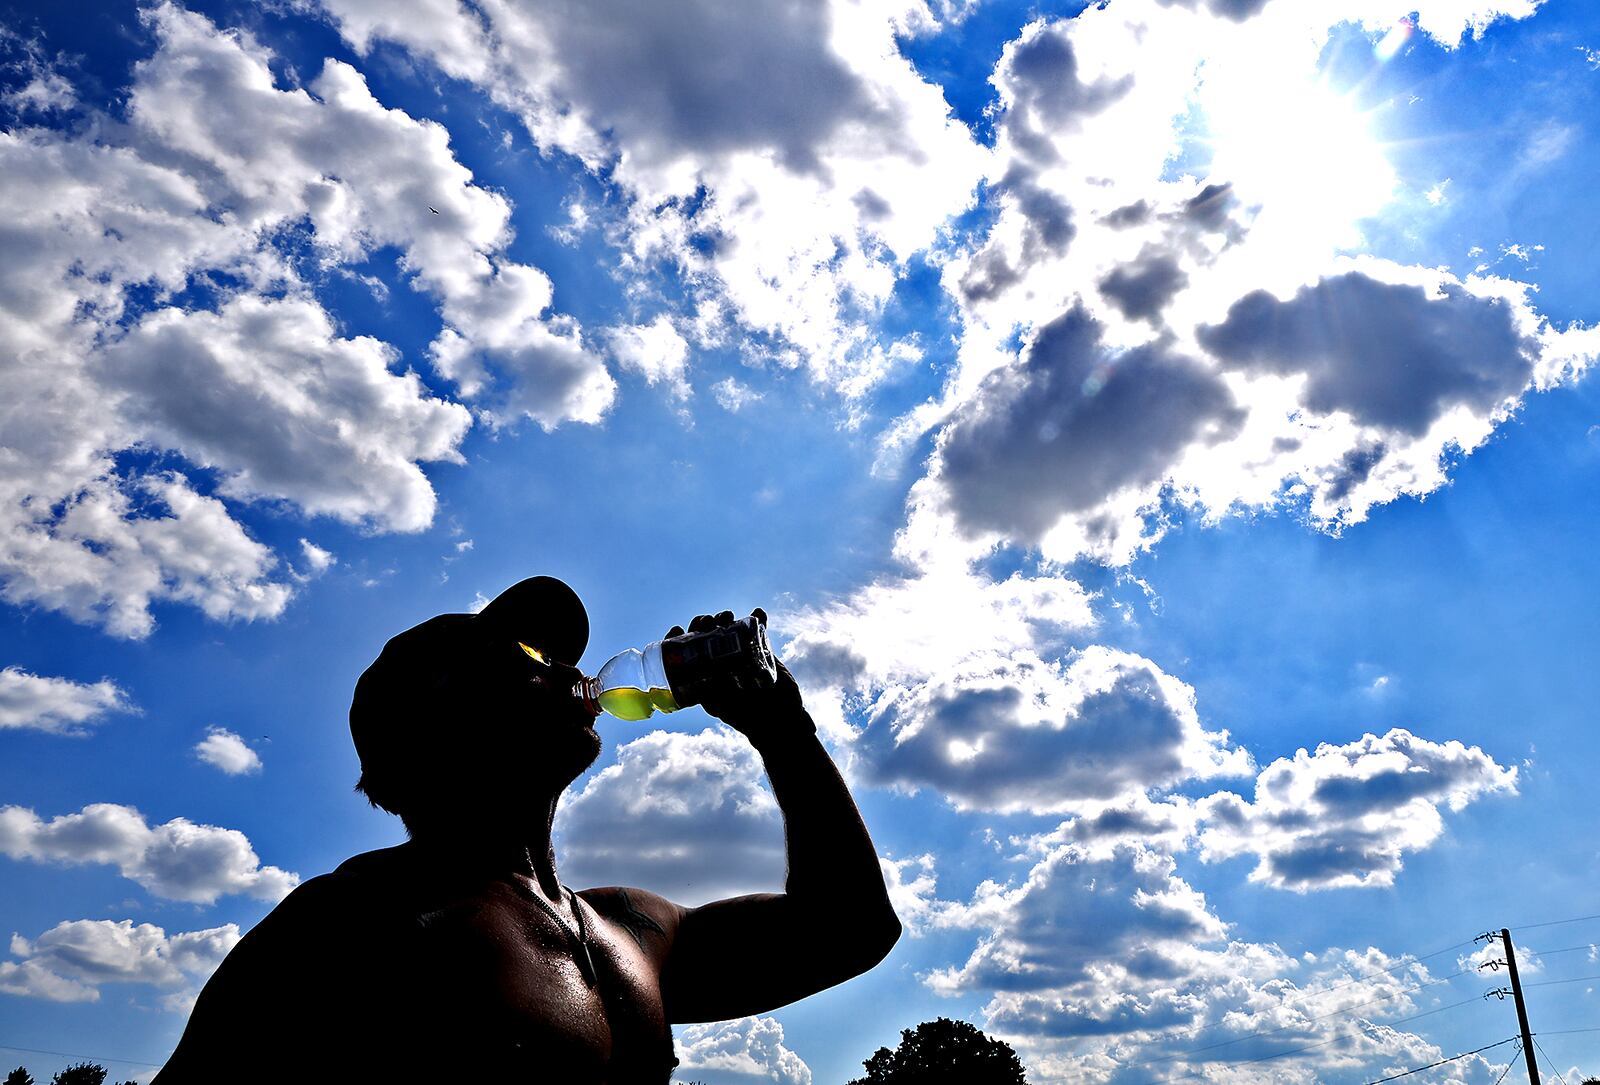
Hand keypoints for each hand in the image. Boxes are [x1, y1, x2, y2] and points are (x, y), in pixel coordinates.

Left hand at [664, 609, 808, 747]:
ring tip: (727, 616)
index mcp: (703, 676)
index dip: (677, 640)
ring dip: (724, 618)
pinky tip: (759, 613)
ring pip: (727, 629)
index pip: (684, 653)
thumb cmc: (748, 719)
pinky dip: (759, 619)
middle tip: (705, 621)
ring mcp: (740, 655)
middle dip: (702, 624)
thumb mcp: (726, 708)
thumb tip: (710, 674)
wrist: (779, 720)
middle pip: (704, 636)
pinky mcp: (760, 652)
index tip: (677, 630)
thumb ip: (716, 693)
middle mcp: (719, 663)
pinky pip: (758, 631)